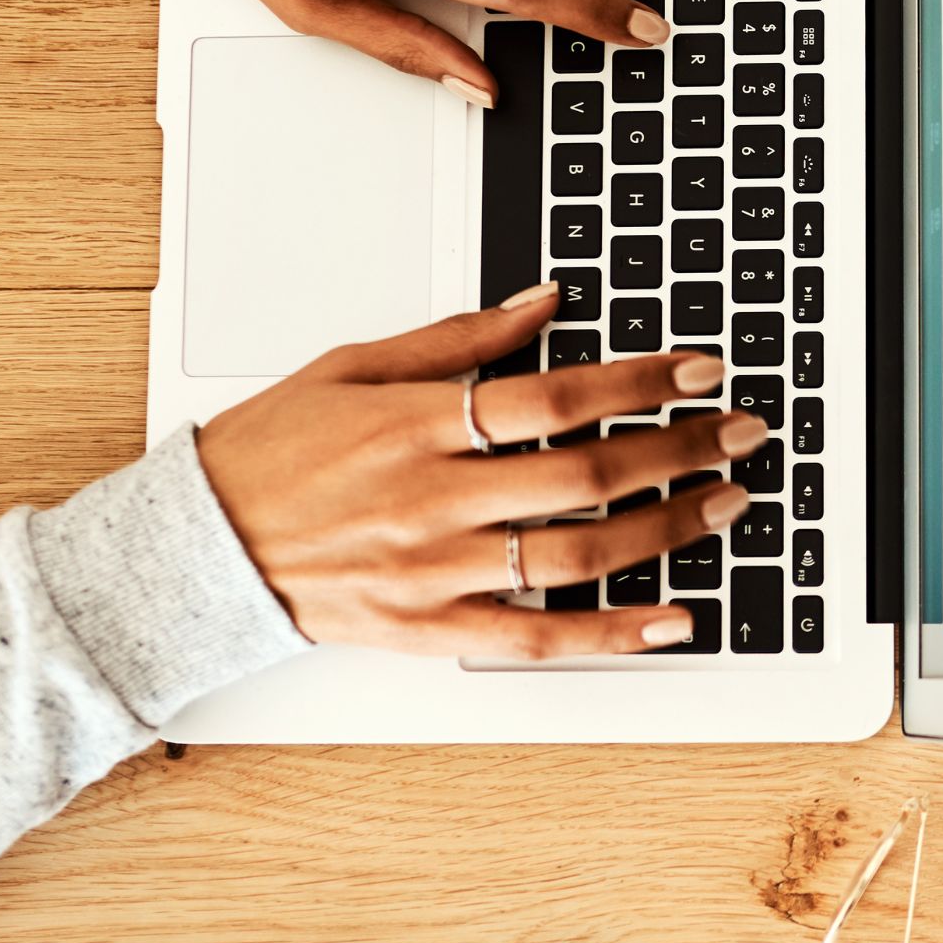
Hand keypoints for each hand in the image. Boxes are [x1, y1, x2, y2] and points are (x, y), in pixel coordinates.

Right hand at [193, 287, 763, 658]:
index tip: (698, 369)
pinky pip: (538, 638)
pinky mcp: (430, 628)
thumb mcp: (351, 365)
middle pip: (585, 472)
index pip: (553, 397)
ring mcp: (436, 570)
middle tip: (742, 430)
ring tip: (726, 502)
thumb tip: (543, 304)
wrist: (200, 547)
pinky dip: (612, 632)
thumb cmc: (269, 450)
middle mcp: (434, 497)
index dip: (639, 382)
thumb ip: (454, 338)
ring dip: (667, 528)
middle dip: (679, 447)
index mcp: (416, 421)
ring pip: (577, 553)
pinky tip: (672, 617)